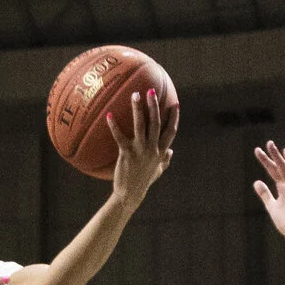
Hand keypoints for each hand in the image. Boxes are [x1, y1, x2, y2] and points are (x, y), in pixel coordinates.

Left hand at [108, 88, 177, 206]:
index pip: (171, 132)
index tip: (175, 104)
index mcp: (161, 152)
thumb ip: (165, 160)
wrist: (130, 195)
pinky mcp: (127, 154)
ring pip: (141, 126)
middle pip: (156, 123)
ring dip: (138, 109)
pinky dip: (114, 126)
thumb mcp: (157, 171)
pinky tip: (109, 115)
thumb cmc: (143, 182)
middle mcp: (152, 149)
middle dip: (155, 105)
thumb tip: (172, 152)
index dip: (174, 118)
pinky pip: (120, 137)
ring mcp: (140, 151)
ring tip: (135, 95)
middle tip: (151, 90)